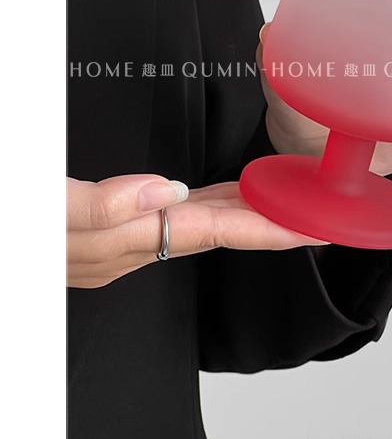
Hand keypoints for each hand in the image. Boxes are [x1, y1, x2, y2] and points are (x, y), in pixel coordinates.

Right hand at [67, 174, 326, 288]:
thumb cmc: (10, 226)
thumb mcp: (50, 208)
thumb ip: (105, 204)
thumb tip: (171, 191)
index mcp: (127, 240)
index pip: (217, 232)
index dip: (270, 228)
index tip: (315, 228)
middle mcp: (131, 247)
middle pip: (218, 230)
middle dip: (269, 221)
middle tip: (315, 209)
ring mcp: (119, 243)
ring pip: (196, 224)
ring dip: (240, 211)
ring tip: (279, 194)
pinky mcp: (106, 233)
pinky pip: (172, 219)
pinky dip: (203, 205)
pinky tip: (208, 195)